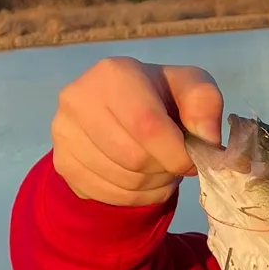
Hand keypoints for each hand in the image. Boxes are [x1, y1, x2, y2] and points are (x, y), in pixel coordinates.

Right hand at [51, 57, 223, 206]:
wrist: (121, 108)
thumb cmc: (163, 95)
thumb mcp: (193, 88)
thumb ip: (206, 106)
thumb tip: (207, 140)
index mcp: (114, 74)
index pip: (146, 125)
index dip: (175, 153)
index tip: (192, 162)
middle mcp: (78, 99)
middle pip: (132, 157)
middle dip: (164, 169)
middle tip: (174, 163)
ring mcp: (62, 132)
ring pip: (120, 179)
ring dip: (151, 184)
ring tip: (160, 168)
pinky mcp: (61, 161)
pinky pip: (104, 194)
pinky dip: (133, 196)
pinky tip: (142, 179)